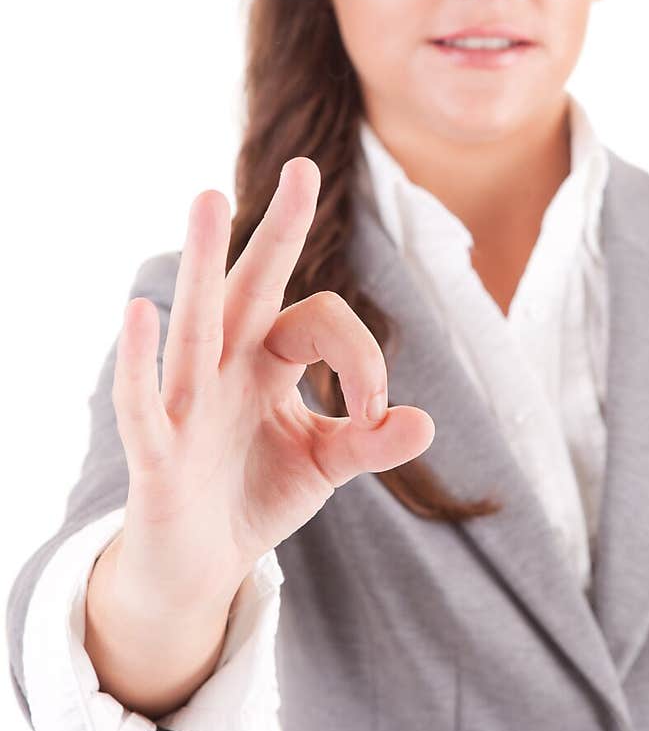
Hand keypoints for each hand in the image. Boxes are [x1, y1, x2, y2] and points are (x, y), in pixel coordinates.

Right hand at [110, 158, 434, 610]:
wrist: (198, 563)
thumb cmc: (256, 494)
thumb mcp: (325, 465)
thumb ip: (371, 442)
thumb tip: (425, 422)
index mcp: (268, 359)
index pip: (321, 322)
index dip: (361, 359)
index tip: (375, 413)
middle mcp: (227, 364)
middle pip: (252, 285)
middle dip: (277, 229)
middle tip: (303, 166)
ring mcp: (188, 401)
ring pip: (197, 321)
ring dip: (202, 262)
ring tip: (209, 197)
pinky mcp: (157, 450)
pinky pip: (144, 399)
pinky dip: (141, 360)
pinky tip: (140, 312)